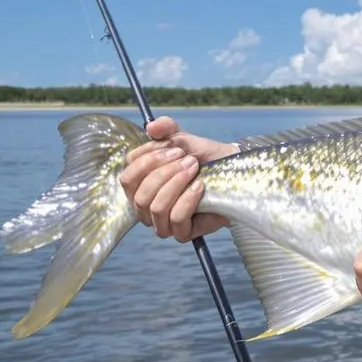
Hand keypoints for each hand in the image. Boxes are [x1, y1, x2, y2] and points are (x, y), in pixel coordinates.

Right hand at [120, 116, 236, 241]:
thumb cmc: (203, 159)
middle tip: (189, 160)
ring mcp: (162, 222)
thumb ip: (165, 128)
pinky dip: (188, 200)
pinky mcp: (183, 233)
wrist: (233, 174)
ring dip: (176, 185)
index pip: (128, 177)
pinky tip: (200, 187)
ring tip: (194, 170)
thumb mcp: (183, 139)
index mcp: (139, 185)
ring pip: (155, 208)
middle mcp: (145, 206)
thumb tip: (151, 127)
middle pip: (139, 195)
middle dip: (164, 173)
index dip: (148, 161)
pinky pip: (176, 219)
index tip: (176, 148)